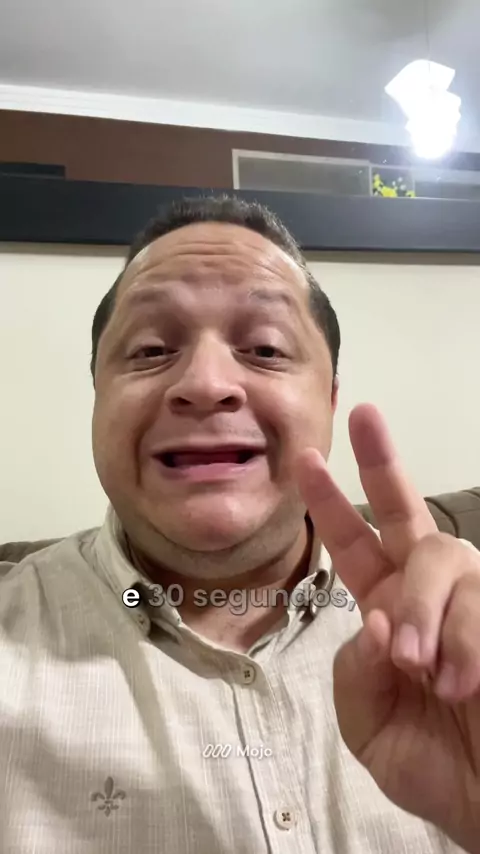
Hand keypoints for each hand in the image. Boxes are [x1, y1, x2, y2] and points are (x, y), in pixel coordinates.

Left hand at [296, 403, 479, 853]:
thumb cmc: (430, 761)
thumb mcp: (367, 721)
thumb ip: (357, 668)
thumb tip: (378, 621)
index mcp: (388, 612)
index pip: (355, 544)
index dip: (331, 504)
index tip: (309, 460)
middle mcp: (430, 596)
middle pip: (409, 517)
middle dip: (383, 465)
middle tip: (366, 422)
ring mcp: (474, 604)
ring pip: (444, 558)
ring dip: (424, 610)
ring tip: (422, 670)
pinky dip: (463, 641)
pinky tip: (460, 681)